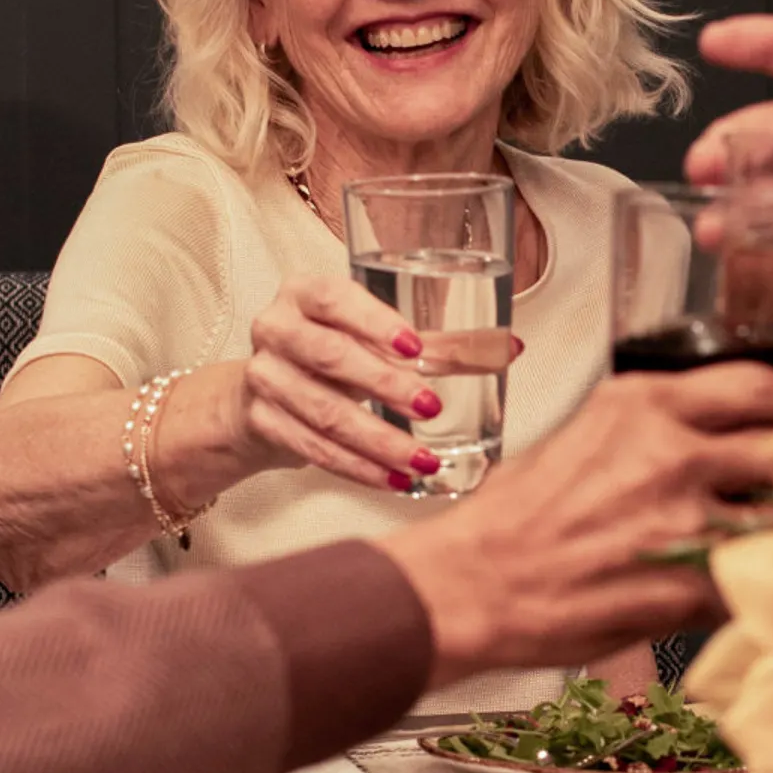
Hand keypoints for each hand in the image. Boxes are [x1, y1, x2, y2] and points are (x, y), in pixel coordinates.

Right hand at [233, 278, 497, 494]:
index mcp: (305, 293)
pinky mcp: (261, 422)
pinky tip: (393, 480)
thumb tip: (511, 347)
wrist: (265, 393)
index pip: (335, 299)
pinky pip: (313, 449)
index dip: (374, 322)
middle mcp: (275, 328)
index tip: (415, 348)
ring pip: (323, 412)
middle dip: (384, 385)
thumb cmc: (333, 354)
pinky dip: (358, 468)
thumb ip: (438, 343)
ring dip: (378, 441)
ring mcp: (263, 376)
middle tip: (432, 406)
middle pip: (329, 356)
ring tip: (423, 460)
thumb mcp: (375, 339)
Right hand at [376, 365, 772, 682]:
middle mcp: (670, 453)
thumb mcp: (586, 437)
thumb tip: (711, 438)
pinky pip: (744, 584)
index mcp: (643, 406)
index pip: (756, 387)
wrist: (470, 585)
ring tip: (772, 542)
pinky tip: (737, 591)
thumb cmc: (514, 519)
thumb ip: (654, 430)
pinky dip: (747, 589)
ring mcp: (682, 521)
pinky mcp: (683, 586)